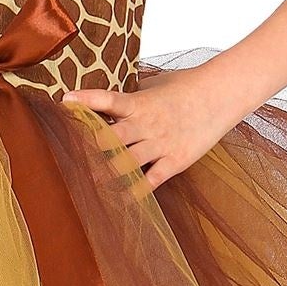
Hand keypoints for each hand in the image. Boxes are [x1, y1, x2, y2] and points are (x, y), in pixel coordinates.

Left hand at [60, 65, 238, 190]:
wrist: (221, 94)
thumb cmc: (186, 86)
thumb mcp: (155, 84)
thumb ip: (132, 95)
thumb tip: (109, 102)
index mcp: (139, 102)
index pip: (108, 99)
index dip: (87, 100)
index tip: (65, 100)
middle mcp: (146, 124)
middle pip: (113, 138)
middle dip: (91, 147)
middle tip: (69, 156)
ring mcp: (161, 144)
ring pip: (128, 162)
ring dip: (107, 173)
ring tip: (88, 183)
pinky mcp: (175, 161)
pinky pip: (151, 180)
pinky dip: (135, 191)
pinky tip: (120, 201)